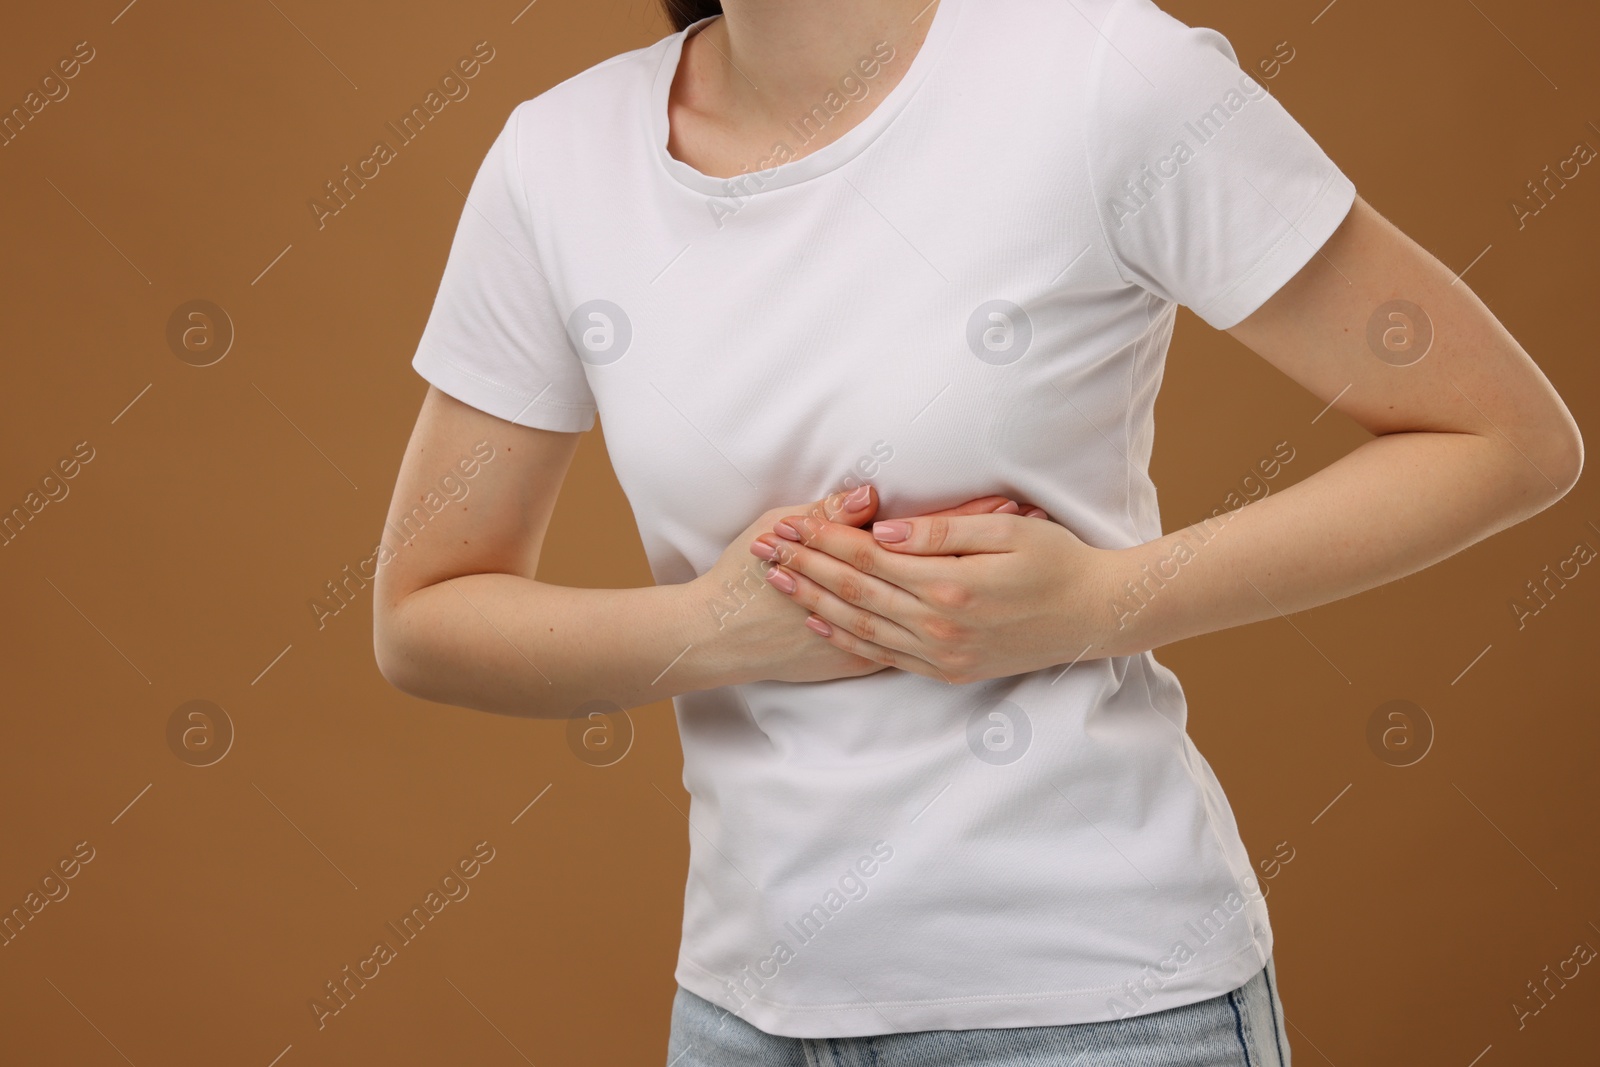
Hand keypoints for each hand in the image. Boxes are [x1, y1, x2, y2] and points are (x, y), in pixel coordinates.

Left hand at [749, 493, 1112, 683]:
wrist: (1095, 617)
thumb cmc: (1058, 561)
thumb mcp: (1008, 532)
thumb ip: (944, 531)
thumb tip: (886, 528)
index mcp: (950, 586)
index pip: (868, 556)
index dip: (823, 538)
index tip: (788, 522)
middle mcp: (938, 626)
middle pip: (854, 591)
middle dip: (804, 567)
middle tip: (762, 549)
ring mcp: (941, 654)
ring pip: (860, 626)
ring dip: (813, 602)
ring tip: (776, 581)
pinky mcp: (948, 670)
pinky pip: (883, 656)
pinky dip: (846, 638)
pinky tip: (819, 623)